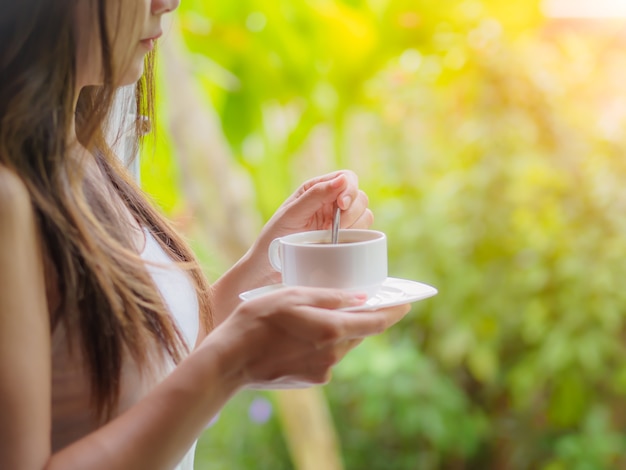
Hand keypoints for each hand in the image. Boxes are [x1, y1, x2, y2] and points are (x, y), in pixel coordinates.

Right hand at [204, 287, 410, 388]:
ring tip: (317, 316)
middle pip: (358, 333)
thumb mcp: (292, 296)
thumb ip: (329, 297)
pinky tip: (301, 335)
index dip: (393, 312)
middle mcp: (332, 355)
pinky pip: (327, 357)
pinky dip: (323, 343)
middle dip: (361, 318)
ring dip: (338, 330)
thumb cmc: (257, 321)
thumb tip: (360, 298)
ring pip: (342, 345)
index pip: (375, 323)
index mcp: (331, 330)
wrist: (230, 360)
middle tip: (359, 301)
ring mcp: (322, 371)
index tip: (405, 303)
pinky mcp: (311, 380)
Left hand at [264, 170, 372, 239]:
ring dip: (354, 226)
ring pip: (365, 215)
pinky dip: (356, 238)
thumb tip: (343, 180)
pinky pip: (363, 234)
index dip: (350, 189)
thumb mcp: (292, 213)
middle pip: (360, 197)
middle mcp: (331, 203)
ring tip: (330, 238)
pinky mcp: (344, 240)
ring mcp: (339, 222)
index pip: (347, 178)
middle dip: (351, 212)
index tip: (342, 205)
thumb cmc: (274, 237)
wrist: (268, 268)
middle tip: (333, 228)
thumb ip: (316, 195)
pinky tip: (338, 244)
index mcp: (317, 190)